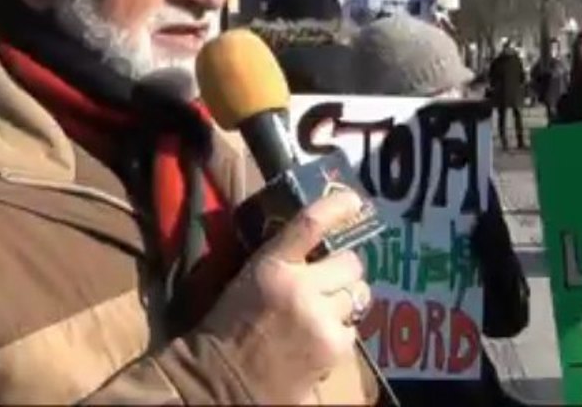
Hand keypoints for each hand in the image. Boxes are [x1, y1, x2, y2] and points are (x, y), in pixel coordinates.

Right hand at [199, 190, 370, 404]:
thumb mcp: (249, 277)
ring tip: (322, 311)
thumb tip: (320, 238)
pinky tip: (318, 337)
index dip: (337, 207)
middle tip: (327, 280)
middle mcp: (301, 288)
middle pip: (350, 262)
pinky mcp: (334, 347)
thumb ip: (284, 258)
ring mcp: (321, 319)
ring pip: (358, 294)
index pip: (311, 223)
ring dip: (345, 299)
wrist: (223, 379)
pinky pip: (354, 328)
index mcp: (271, 265)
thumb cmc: (230, 325)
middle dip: (342, 269)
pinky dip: (340, 330)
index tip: (353, 201)